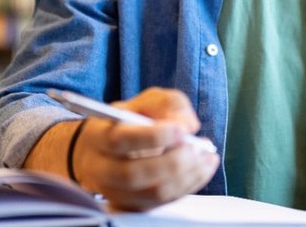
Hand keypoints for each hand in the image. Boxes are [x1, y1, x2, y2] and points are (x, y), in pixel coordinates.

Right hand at [72, 87, 219, 210]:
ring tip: (206, 156)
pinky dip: (189, 185)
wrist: (106, 151)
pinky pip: (163, 202)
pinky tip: (202, 168)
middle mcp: (102, 168)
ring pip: (152, 193)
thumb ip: (168, 104)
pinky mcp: (133, 205)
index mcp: (99, 135)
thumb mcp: (146, 101)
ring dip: (186, 175)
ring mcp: (116, 192)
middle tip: (196, 147)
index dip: (153, 137)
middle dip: (172, 162)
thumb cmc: (130, 121)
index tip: (181, 130)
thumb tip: (187, 125)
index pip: (120, 140)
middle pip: (134, 174)